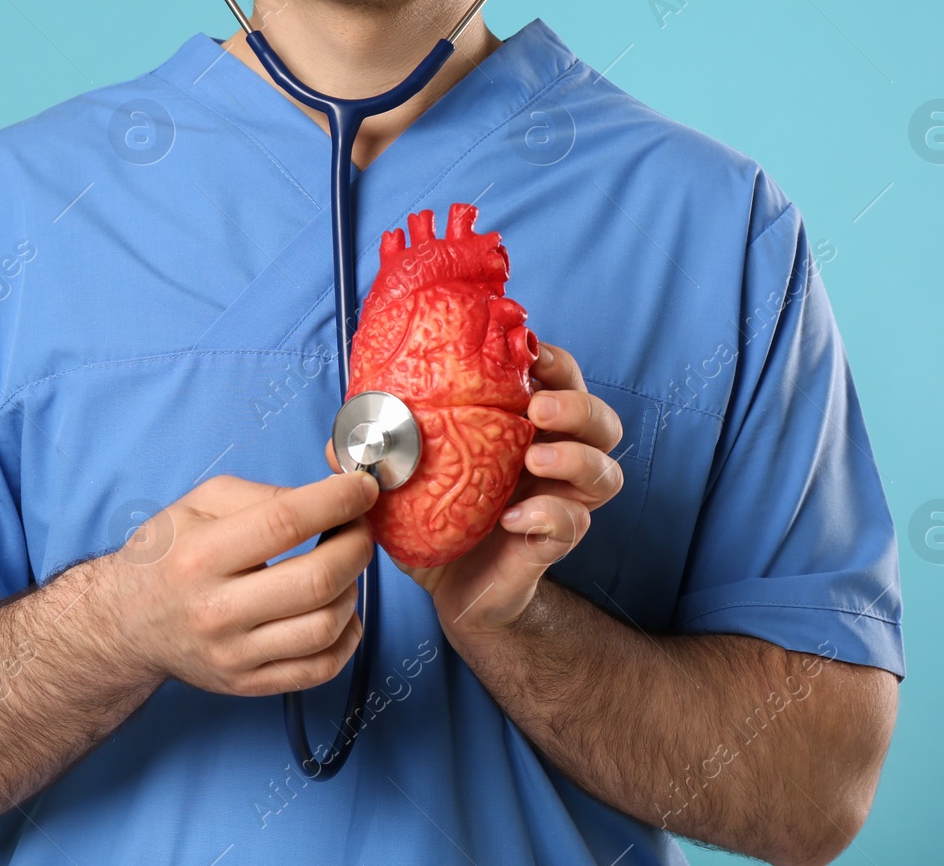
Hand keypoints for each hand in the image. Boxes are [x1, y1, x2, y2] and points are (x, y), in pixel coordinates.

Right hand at [113, 470, 378, 696]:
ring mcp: (234, 655)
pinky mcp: (248, 684)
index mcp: (201, 555)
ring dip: (353, 589)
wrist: (126, 624)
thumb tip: (329, 498)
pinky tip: (338, 610)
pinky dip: (347, 635)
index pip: (286, 523)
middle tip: (359, 528)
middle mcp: (216, 610)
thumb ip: (263, 494)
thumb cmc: (167, 555)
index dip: (338, 501)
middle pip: (317, 580)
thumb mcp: (199, 504)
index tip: (362, 488)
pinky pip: (321, 667)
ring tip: (342, 569)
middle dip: (356, 545)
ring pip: (326, 626)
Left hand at [328, 340, 622, 643]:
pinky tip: (513, 518)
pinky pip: (572, 524)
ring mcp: (559, 503)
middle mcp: (554, 462)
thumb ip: (376, 460)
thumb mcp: (402, 484)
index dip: (554, 361)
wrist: (452, 593)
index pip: (560, 382)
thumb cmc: (437, 523)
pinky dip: (548, 515)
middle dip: (577, 404)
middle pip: (601, 421)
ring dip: (576, 457)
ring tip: (536, 456)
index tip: (529, 348)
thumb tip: (337, 443)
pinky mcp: (552, 544)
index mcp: (523, 430)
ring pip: (606, 472)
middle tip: (538, 405)